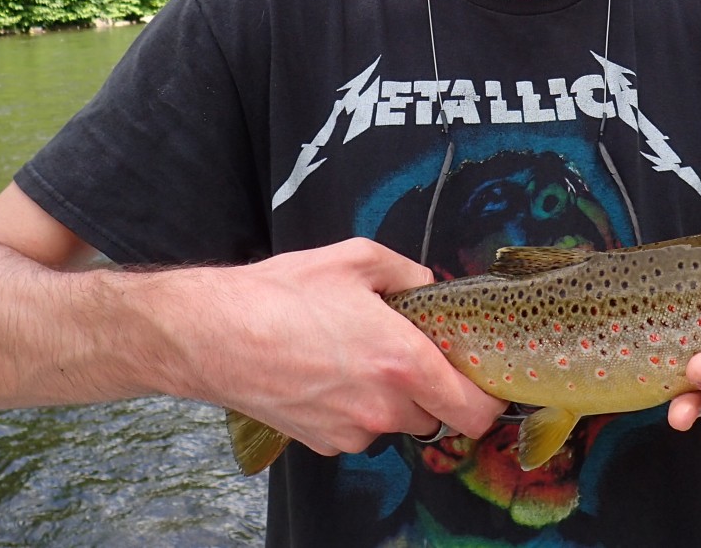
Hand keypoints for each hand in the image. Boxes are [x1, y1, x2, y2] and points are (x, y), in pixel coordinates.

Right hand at [157, 238, 507, 457]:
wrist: (212, 334)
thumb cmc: (281, 293)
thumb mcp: (356, 258)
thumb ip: (410, 273)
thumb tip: (431, 288)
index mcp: (403, 361)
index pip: (475, 412)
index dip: (488, 400)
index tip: (482, 382)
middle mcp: (383, 406)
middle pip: (437, 415)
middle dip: (430, 388)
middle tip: (405, 351)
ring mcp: (352, 430)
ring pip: (394, 422)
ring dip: (389, 397)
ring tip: (352, 354)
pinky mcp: (323, 442)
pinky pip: (358, 429)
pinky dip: (353, 407)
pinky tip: (325, 372)